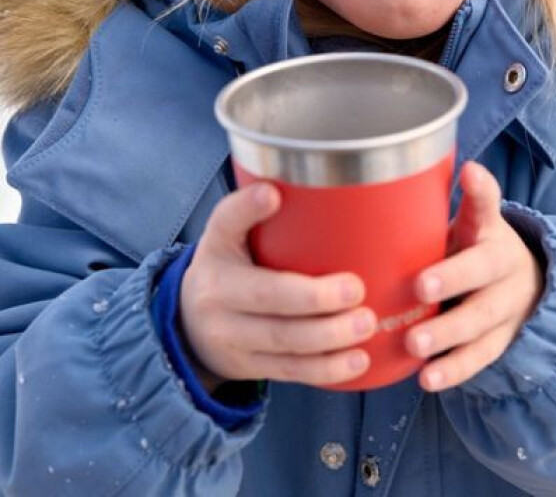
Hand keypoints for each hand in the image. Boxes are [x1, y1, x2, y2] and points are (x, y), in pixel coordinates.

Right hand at [179, 184, 376, 391]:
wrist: (187, 327)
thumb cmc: (226, 267)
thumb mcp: (225, 234)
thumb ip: (248, 210)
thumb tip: (279, 185)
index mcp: (216, 256)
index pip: (227, 226)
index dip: (247, 210)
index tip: (272, 194)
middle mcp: (218, 300)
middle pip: (268, 301)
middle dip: (315, 300)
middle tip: (357, 290)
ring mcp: (232, 339)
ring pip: (282, 343)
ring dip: (329, 339)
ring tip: (366, 325)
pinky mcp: (250, 368)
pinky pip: (290, 371)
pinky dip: (326, 370)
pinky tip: (358, 361)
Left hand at [404, 161, 543, 392]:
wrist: (526, 285)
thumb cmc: (473, 249)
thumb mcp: (465, 223)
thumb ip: (431, 208)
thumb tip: (382, 180)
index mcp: (490, 229)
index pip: (488, 204)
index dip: (480, 189)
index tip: (470, 173)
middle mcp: (503, 264)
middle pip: (483, 269)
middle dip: (452, 278)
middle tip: (419, 286)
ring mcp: (506, 305)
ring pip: (481, 318)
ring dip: (448, 333)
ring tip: (415, 343)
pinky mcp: (501, 339)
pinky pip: (480, 356)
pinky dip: (454, 369)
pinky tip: (427, 378)